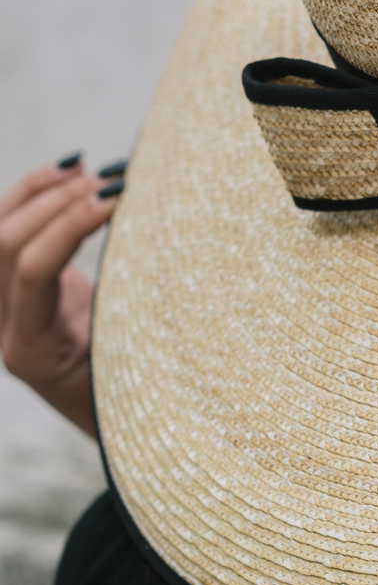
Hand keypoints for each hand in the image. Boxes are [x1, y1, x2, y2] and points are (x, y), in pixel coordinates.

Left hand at [0, 157, 122, 435]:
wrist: (107, 415)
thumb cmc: (136, 389)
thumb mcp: (138, 357)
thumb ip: (133, 308)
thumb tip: (155, 238)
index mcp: (32, 350)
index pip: (34, 272)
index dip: (71, 227)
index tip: (115, 200)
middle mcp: (2, 328)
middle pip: (4, 246)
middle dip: (55, 204)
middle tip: (106, 184)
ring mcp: (2, 306)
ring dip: (37, 193)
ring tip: (81, 169)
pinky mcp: (16, 287)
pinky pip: (9, 235)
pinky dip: (32, 197)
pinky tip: (66, 173)